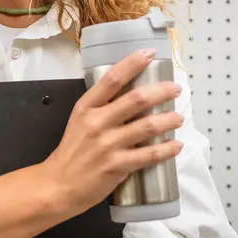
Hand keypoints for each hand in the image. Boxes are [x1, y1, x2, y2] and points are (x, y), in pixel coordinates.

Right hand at [40, 49, 183, 217]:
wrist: (59, 184)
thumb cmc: (72, 150)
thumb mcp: (79, 120)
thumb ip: (101, 107)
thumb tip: (133, 96)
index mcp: (86, 107)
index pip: (112, 78)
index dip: (132, 63)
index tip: (148, 53)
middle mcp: (97, 122)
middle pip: (136, 99)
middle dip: (161, 91)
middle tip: (174, 89)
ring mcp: (107, 144)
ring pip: (147, 126)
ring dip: (168, 119)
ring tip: (178, 117)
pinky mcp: (117, 165)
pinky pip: (149, 154)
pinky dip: (166, 149)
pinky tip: (176, 145)